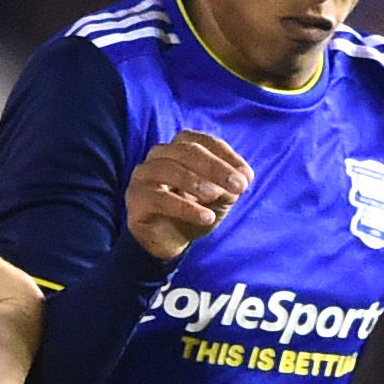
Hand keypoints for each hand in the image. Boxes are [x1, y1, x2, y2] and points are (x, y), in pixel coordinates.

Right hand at [125, 132, 252, 261]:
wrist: (168, 241)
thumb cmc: (193, 212)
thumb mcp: (218, 198)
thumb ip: (229, 186)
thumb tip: (243, 178)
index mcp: (178, 148)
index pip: (202, 141)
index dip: (226, 155)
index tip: (247, 176)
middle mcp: (158, 156)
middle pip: (186, 151)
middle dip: (216, 167)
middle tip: (239, 186)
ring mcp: (143, 176)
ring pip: (168, 169)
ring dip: (196, 181)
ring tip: (216, 196)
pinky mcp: (135, 199)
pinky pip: (159, 198)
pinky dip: (185, 207)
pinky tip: (205, 217)